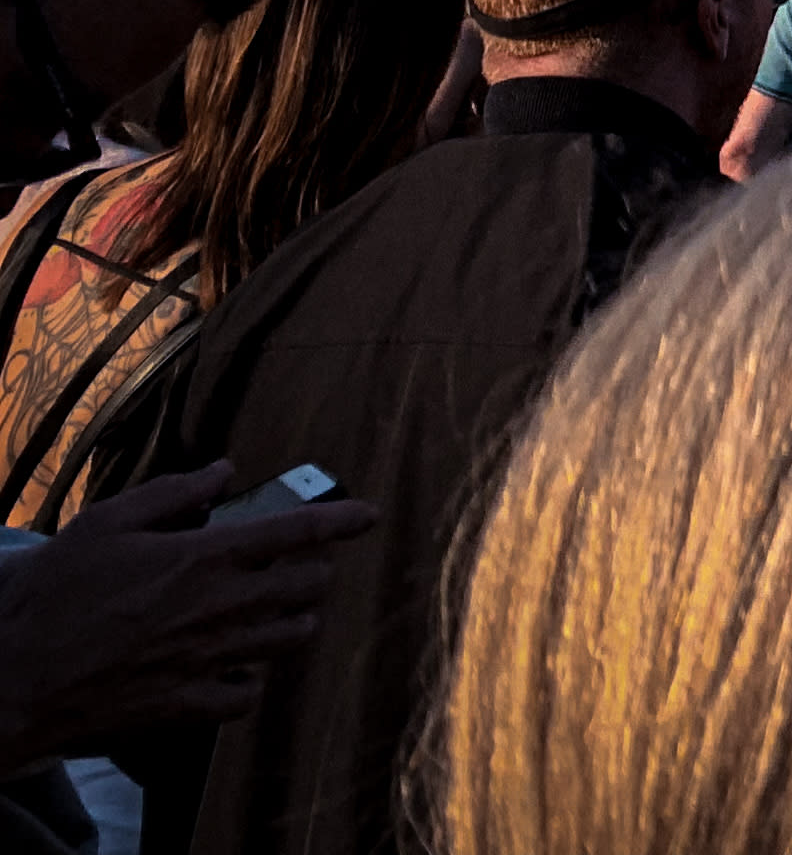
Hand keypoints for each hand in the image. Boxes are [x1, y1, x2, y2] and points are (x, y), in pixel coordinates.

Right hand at [0, 461, 375, 757]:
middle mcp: (216, 610)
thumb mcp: (106, 523)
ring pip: (287, 641)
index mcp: (201, 559)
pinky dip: (252, 678)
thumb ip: (173, 494)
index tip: (370, 515)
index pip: (295, 533)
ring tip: (284, 611)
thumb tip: (223, 471)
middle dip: (316, 573)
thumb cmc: (53, 594)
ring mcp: (205, 661)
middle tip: (308, 566)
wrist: (12, 677)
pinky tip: (239, 666)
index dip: (341, 521)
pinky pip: (245, 695)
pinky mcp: (184, 706)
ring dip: (295, 621)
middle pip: (304, 589)